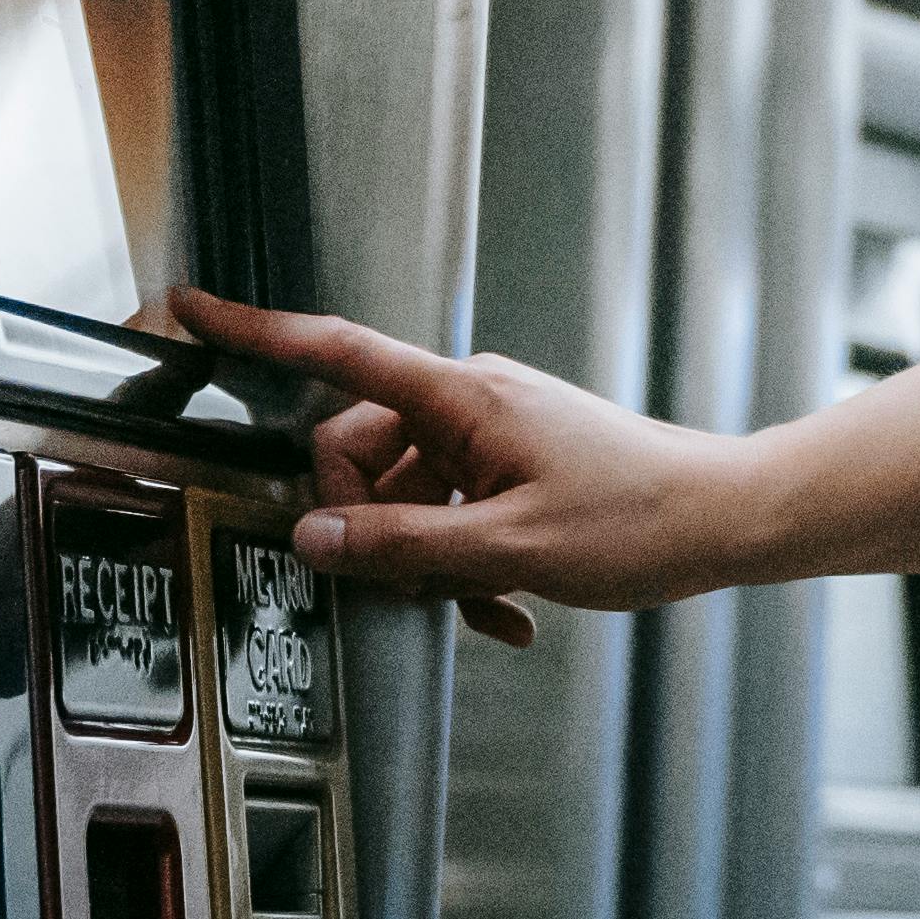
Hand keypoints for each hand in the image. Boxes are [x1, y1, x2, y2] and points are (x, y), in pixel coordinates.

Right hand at [169, 289, 771, 638]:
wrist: (729, 518)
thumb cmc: (641, 522)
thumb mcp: (509, 548)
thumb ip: (402, 546)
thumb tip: (314, 540)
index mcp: (463, 397)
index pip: (338, 352)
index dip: (257, 331)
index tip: (190, 310)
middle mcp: (472, 401)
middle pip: (359, 451)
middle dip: (365, 524)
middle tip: (404, 583)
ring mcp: (494, 432)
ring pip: (405, 493)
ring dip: (422, 557)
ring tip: (479, 605)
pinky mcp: (515, 463)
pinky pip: (451, 508)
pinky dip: (461, 560)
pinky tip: (501, 608)